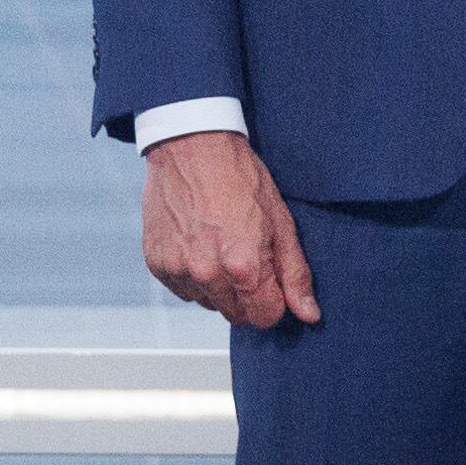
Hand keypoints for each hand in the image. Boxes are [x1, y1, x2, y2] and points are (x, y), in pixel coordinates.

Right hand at [141, 131, 319, 331]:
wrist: (191, 147)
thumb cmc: (238, 177)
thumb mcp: (280, 222)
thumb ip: (294, 273)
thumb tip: (308, 313)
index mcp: (243, 267)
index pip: (265, 317)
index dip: (273, 300)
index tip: (271, 281)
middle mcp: (207, 274)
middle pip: (236, 315)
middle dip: (247, 295)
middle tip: (246, 257)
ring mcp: (178, 269)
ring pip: (208, 303)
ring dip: (218, 286)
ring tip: (220, 246)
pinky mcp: (157, 263)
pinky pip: (183, 288)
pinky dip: (192, 274)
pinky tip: (199, 244)